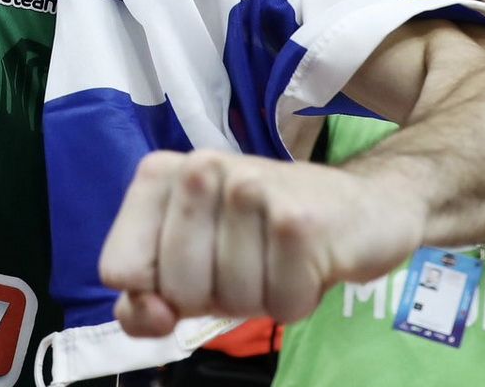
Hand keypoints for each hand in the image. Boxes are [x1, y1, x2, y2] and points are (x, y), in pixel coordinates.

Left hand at [100, 151, 425, 329]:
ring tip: (279, 259)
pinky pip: (280, 305)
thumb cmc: (264, 238)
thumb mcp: (193, 263)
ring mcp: (249, 190)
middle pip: (175, 290)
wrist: (365, 205)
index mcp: (160, 175)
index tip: (195, 270)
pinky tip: (310, 264)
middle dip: (215, 297)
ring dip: (261, 298)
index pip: (119, 269)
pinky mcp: (297, 221)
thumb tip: (150, 315)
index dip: (156, 295)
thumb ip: (146, 297)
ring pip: (229, 300)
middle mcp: (198, 169)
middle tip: (249, 263)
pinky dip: (298, 301)